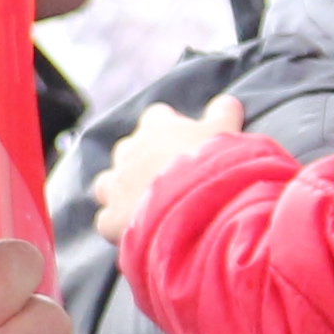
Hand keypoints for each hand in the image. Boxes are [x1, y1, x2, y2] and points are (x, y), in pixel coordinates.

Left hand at [93, 95, 242, 243]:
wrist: (196, 206)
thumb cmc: (212, 162)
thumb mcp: (227, 131)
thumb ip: (224, 113)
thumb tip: (227, 102)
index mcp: (156, 127)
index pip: (157, 116)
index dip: (169, 127)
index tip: (184, 139)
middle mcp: (129, 151)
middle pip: (127, 148)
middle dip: (141, 160)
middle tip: (166, 176)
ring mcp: (117, 185)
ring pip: (107, 183)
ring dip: (121, 190)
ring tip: (143, 203)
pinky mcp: (112, 218)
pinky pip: (106, 220)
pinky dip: (117, 224)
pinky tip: (135, 231)